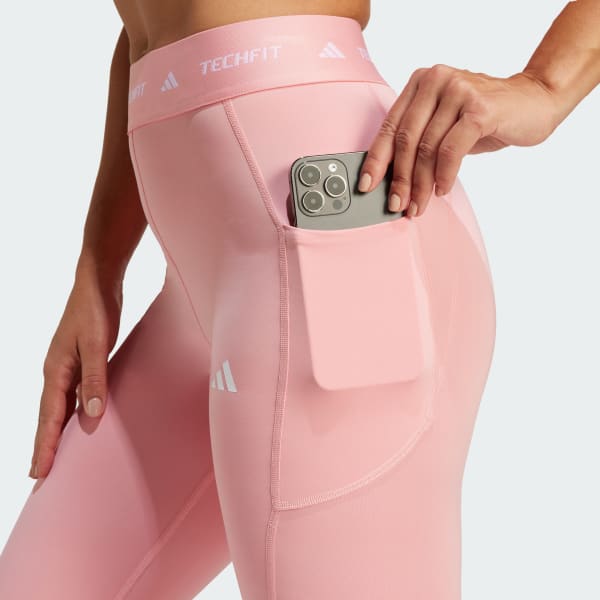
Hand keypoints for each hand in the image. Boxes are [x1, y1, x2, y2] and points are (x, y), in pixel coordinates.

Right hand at [29, 267, 122, 478]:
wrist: (98, 283)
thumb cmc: (95, 310)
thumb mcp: (97, 344)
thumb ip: (95, 379)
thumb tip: (91, 415)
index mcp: (56, 370)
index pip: (49, 417)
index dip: (44, 446)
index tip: (38, 473)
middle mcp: (58, 372)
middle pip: (49, 417)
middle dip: (44, 446)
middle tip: (40, 477)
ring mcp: (69, 367)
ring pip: (60, 407)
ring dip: (58, 431)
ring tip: (57, 456)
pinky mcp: (82, 361)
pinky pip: (74, 394)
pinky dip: (73, 412)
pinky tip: (81, 420)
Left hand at [358, 65, 560, 216]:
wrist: (536, 101)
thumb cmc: (486, 117)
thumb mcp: (446, 124)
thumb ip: (420, 141)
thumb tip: (393, 180)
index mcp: (421, 83)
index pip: (390, 126)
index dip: (376, 160)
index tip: (366, 186)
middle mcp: (436, 80)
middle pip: (406, 140)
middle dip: (400, 179)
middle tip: (397, 205)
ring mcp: (458, 91)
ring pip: (427, 148)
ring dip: (421, 184)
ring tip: (420, 205)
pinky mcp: (479, 108)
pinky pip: (451, 150)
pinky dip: (444, 175)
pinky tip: (443, 190)